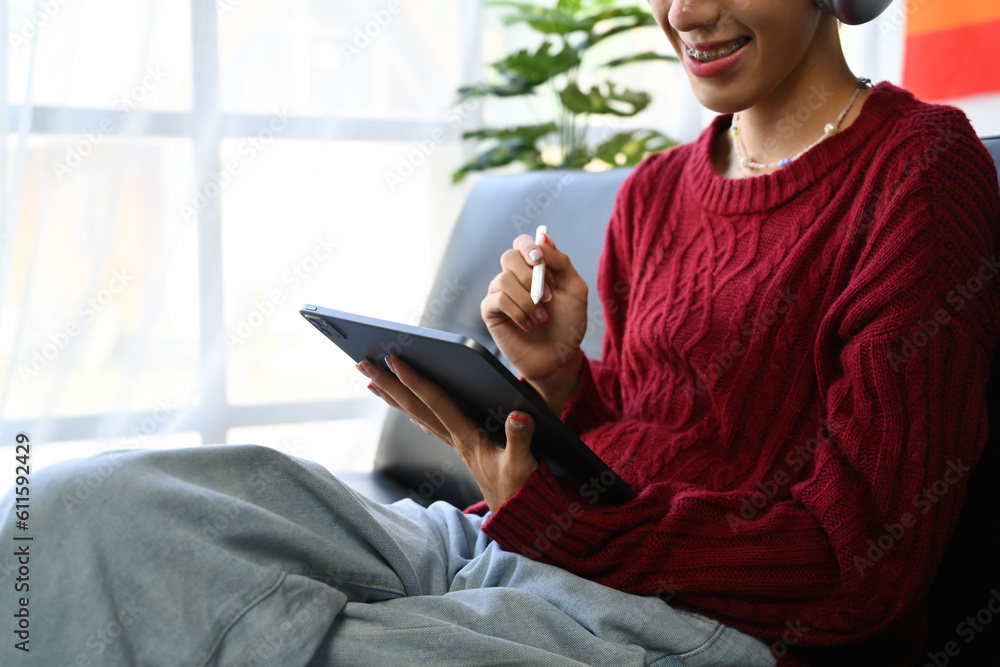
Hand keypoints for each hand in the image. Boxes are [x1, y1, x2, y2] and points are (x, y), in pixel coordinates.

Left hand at [359, 356, 537, 512]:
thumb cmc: (521, 491)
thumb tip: (519, 415)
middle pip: (415, 407)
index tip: (393, 361)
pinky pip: (430, 425)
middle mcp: (456, 440)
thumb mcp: (524, 464)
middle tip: (362, 364)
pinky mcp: (463, 449)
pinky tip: (407, 410)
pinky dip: (415, 413)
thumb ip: (520, 439)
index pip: (436, 403)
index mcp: (468, 438)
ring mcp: (457, 445)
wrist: (520, 517)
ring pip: (417, 415)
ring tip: (372, 381)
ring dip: (394, 397)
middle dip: (388, 384)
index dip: (415, 381)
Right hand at [480, 232, 587, 412]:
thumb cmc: (568, 324)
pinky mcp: (491, 312)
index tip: (539, 261)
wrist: (559, 358)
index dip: (528, 247)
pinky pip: (497, 300)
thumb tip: (543, 236)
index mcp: (535, 268)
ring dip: (527, 300)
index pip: (522, 243)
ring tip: (542, 318)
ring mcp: (501, 294)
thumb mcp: (575, 290)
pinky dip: (517, 312)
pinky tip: (529, 326)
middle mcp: (516, 277)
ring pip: (503, 280)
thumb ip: (561, 262)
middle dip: (529, 276)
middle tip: (547, 297)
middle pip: (509, 257)